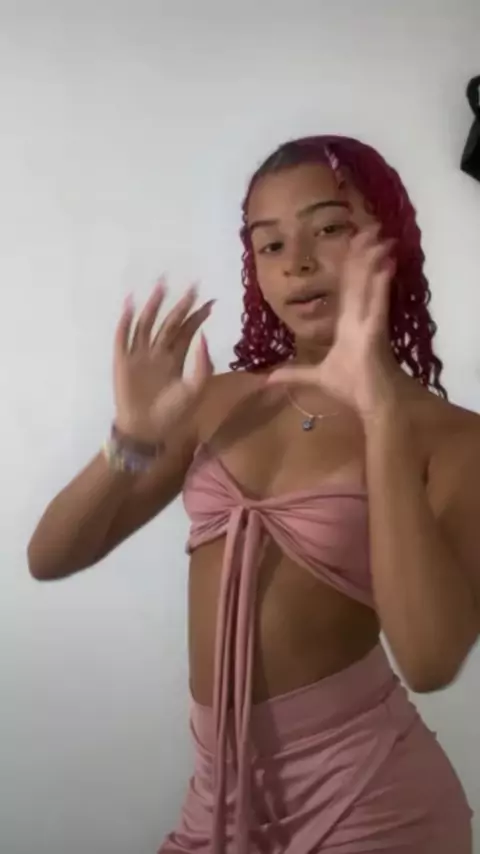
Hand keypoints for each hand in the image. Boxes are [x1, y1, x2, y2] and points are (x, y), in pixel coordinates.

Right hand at [113, 280, 214, 442]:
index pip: (187, 331)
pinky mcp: (123, 361)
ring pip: (146, 324)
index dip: (197, 316)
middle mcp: (158, 352)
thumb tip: (203, 335)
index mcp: (176, 358)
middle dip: (180, 304)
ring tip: (161, 286)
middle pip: (169, 323)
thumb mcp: (195, 390)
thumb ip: (202, 364)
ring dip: (153, 305)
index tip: (210, 300)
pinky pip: (123, 337)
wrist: (147, 430)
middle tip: (191, 285)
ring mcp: (139, 355)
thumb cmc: (173, 414)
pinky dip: (125, 320)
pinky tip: (129, 304)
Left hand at [267, 225, 399, 419]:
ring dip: (373, 260)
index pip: (347, 288)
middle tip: (370, 226)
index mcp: (348, 324)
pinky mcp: (376, 332)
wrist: (374, 404)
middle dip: (363, 253)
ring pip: (369, 285)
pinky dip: (381, 283)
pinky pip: (378, 303)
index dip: (350, 265)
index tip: (353, 242)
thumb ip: (295, 373)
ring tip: (378, 235)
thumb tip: (268, 378)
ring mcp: (369, 322)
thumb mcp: (316, 377)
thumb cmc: (351, 389)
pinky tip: (386, 263)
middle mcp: (360, 318)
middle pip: (359, 279)